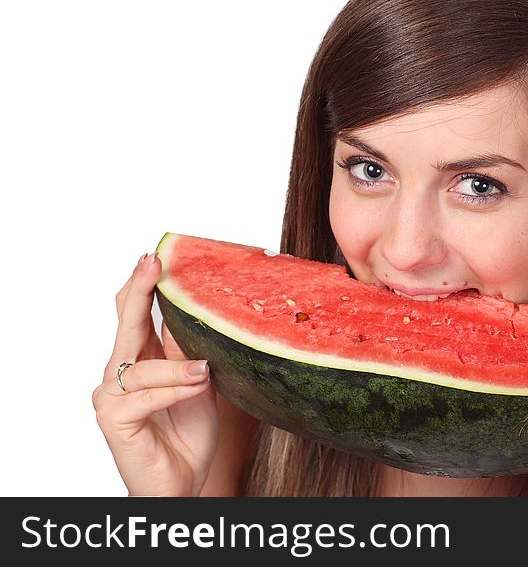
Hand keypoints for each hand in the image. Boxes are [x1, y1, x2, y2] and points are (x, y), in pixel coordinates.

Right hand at [92, 253, 218, 495]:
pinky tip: (196, 387)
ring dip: (177, 367)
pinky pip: (144, 396)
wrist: (184, 481)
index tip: (156, 256)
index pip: (135, 313)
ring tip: (205, 370)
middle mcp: (121, 372)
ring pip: (141, 366)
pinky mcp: (114, 420)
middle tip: (152, 263)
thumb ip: (192, 351)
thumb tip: (206, 311)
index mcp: (142, 358)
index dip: (143, 285)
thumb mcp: (200, 382)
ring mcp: (113, 396)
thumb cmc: (189, 432)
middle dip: (139, 291)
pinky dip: (174, 390)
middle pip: (125, 324)